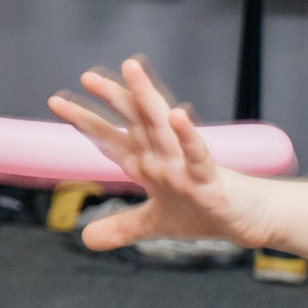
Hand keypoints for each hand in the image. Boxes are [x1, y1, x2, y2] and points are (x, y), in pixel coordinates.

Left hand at [48, 58, 266, 250]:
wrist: (250, 220)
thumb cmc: (204, 212)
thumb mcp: (155, 224)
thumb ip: (121, 227)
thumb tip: (85, 239)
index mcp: (148, 163)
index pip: (111, 138)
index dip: (85, 121)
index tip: (56, 101)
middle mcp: (163, 157)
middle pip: (134, 120)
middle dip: (112, 97)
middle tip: (87, 76)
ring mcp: (185, 166)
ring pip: (162, 127)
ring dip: (147, 98)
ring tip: (132, 69)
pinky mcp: (209, 180)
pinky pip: (198, 156)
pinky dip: (188, 138)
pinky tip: (180, 116)